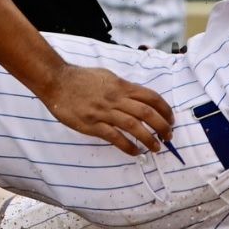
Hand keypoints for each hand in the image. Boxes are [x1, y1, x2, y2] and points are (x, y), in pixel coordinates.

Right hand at [39, 64, 174, 155]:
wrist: (57, 81)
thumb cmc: (81, 78)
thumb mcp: (107, 76)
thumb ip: (122, 87)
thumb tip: (138, 97)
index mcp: (121, 86)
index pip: (151, 97)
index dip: (165, 109)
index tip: (171, 119)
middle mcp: (115, 98)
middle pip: (146, 112)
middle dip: (162, 126)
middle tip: (169, 136)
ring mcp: (104, 111)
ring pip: (133, 125)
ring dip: (148, 138)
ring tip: (156, 147)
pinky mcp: (92, 124)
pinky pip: (114, 137)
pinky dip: (127, 146)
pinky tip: (135, 152)